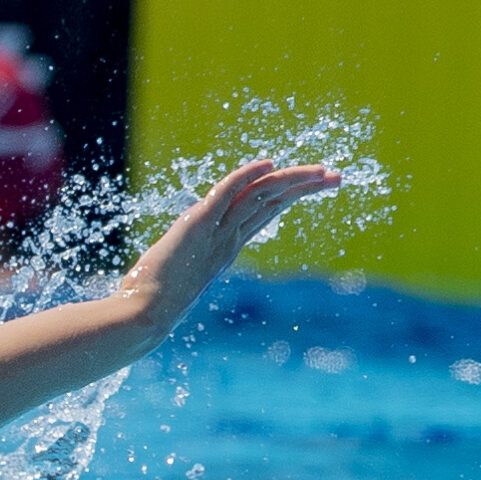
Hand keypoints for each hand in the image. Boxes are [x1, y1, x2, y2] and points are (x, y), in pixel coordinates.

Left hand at [117, 159, 341, 327]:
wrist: (143, 315)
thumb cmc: (150, 302)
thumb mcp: (176, 275)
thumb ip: (185, 263)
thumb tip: (182, 259)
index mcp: (225, 247)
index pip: (264, 213)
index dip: (289, 196)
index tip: (317, 185)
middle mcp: (227, 239)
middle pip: (271, 203)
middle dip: (303, 187)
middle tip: (337, 178)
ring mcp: (215, 233)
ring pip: (259, 198)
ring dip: (290, 180)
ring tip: (322, 172)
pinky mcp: (195, 226)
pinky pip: (225, 195)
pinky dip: (246, 177)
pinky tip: (268, 164)